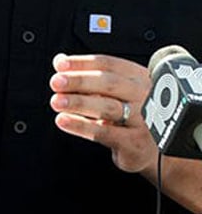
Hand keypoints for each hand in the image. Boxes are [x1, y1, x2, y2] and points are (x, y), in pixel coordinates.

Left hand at [49, 53, 155, 172]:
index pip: (108, 64)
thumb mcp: (114, 92)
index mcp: (139, 77)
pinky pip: (106, 133)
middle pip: (109, 83)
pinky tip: (63, 120)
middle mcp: (145, 96)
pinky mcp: (136, 143)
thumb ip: (88, 75)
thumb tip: (59, 60)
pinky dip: (81, 126)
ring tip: (56, 101)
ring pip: (107, 107)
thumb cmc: (131, 115)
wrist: (156, 153)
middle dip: (79, 81)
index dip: (82, 63)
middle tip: (56, 82)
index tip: (60, 65)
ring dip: (78, 103)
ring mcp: (144, 120)